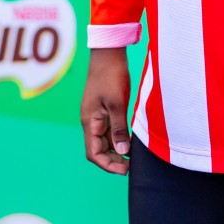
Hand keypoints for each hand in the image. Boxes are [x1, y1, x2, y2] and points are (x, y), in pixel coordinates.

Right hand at [80, 47, 131, 173]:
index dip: (107, 165)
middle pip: (98, 150)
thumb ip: (118, 129)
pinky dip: (118, 139)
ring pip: (104, 141)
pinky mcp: (104, 110)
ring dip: (116, 151)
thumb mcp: (118, 104)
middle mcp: (91, 122)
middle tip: (132, 166)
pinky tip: (130, 141)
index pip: (93, 153)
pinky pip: (109, 131)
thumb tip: (121, 151)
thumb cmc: (111, 76)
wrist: (108, 54)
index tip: (124, 170)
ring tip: (133, 156)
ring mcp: (97, 116)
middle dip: (113, 161)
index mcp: (90, 122)